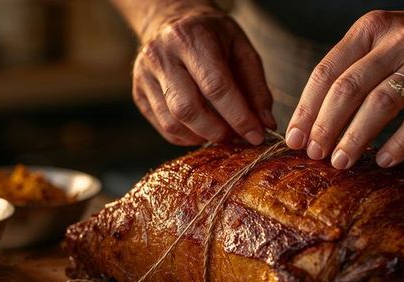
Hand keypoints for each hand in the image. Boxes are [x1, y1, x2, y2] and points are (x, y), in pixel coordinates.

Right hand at [132, 6, 274, 145]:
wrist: (170, 20)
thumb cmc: (211, 36)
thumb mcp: (240, 48)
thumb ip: (255, 86)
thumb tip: (265, 124)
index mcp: (191, 38)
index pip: (215, 86)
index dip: (238, 116)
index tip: (256, 135)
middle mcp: (161, 55)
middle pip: (188, 108)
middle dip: (218, 131)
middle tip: (237, 139)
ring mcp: (144, 75)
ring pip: (173, 122)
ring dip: (202, 137)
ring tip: (222, 134)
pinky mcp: (139, 93)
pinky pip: (163, 127)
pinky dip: (187, 137)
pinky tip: (202, 130)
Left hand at [285, 4, 403, 167]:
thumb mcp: (385, 41)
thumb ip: (354, 69)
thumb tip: (315, 119)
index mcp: (371, 28)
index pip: (327, 71)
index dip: (307, 108)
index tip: (295, 138)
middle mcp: (398, 40)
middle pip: (349, 88)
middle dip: (325, 126)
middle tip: (314, 154)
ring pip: (381, 104)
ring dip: (355, 138)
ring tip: (340, 162)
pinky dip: (399, 144)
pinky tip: (384, 160)